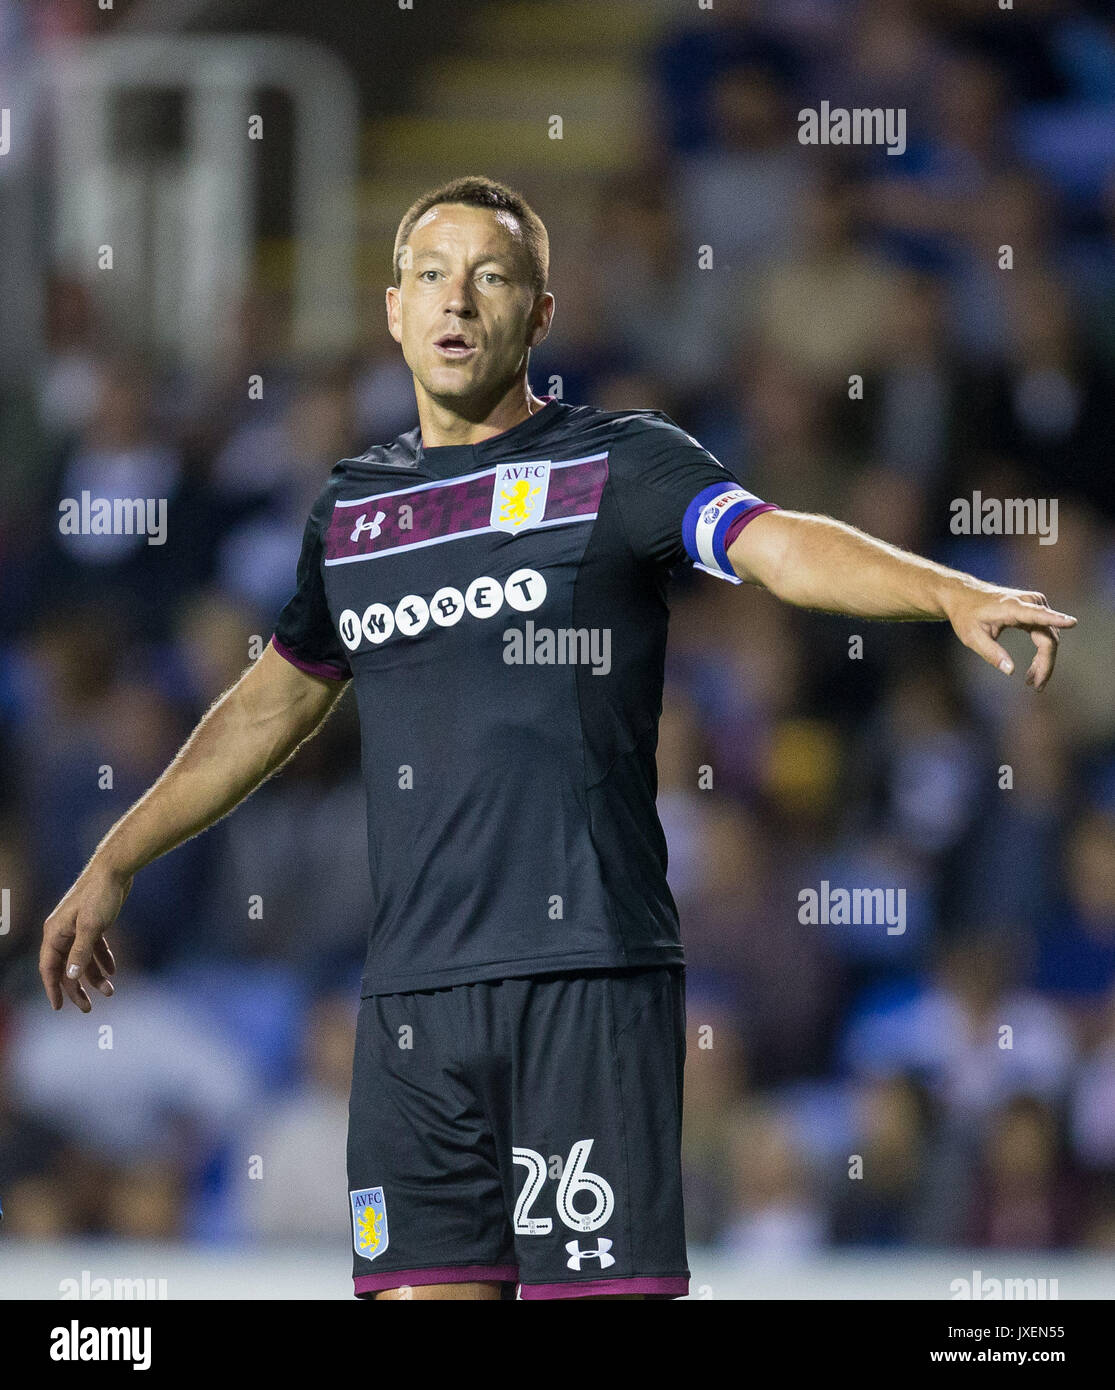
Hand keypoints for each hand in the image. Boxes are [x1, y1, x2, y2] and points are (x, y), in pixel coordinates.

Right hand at [40, 862, 130, 1011]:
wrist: (115, 871)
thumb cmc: (100, 896)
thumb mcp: (91, 927)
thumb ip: (81, 953)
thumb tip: (71, 977)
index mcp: (55, 933)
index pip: (49, 968)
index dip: (53, 988)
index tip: (58, 1007)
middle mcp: (62, 932)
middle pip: (66, 967)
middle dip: (77, 988)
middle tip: (88, 1008)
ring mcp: (77, 928)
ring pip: (83, 959)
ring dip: (94, 976)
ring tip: (110, 992)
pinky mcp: (92, 923)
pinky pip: (94, 948)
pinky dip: (102, 960)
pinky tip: (112, 971)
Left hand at [943, 583, 1076, 689]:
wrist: (964, 595)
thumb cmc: (966, 616)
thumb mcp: (971, 637)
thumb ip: (991, 653)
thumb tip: (1010, 670)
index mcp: (1012, 607)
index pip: (1038, 615)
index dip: (1057, 620)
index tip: (1072, 622)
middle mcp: (1029, 602)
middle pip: (1048, 637)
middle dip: (1045, 664)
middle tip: (1036, 687)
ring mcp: (1035, 604)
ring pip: (1050, 638)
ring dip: (1044, 661)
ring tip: (1031, 682)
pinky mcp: (1036, 609)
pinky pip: (1046, 634)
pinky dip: (1042, 653)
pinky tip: (1033, 671)